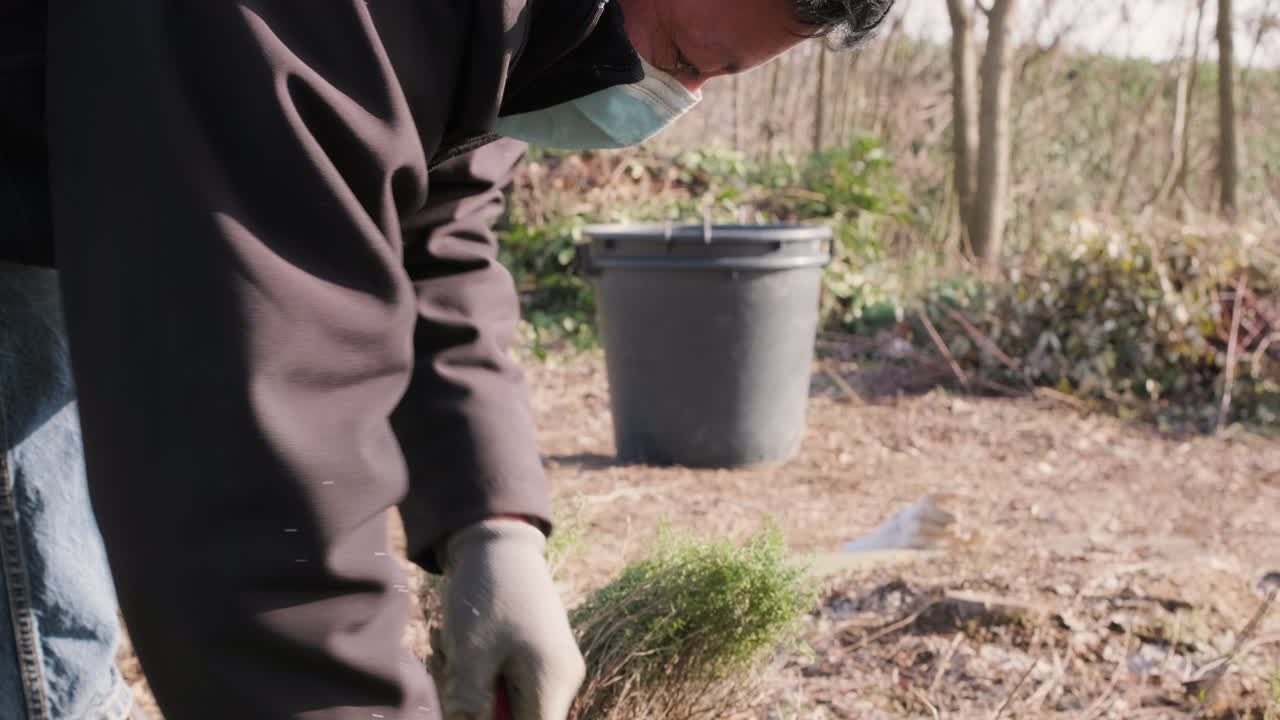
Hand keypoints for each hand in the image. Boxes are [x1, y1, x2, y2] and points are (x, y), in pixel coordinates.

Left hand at [431, 519, 584, 719]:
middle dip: (477, 707)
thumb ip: (472, 707)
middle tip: (448, 668)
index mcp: (553, 682)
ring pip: (508, 704)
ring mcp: (553, 668)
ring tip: (453, 649)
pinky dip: (480, 673)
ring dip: (474, 689)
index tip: (466, 706)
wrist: (499, 543)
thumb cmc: (486, 596)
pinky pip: (507, 684)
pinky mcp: (540, 657)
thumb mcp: (471, 655)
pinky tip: (462, 646)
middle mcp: (563, 680)